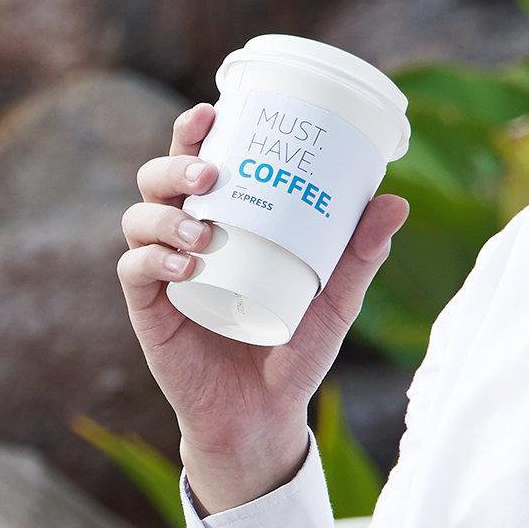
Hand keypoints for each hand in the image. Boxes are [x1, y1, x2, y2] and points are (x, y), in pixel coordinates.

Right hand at [117, 102, 407, 513]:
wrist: (265, 417)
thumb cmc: (293, 349)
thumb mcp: (335, 299)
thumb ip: (360, 254)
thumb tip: (395, 201)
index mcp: (220, 223)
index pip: (195, 165)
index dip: (192, 132)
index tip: (210, 110)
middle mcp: (182, 241)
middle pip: (156, 182)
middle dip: (173, 166)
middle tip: (208, 174)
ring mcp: (161, 276)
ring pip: (138, 221)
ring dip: (163, 214)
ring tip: (201, 229)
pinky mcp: (149, 313)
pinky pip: (133, 274)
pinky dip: (152, 262)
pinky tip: (182, 267)